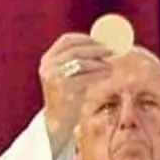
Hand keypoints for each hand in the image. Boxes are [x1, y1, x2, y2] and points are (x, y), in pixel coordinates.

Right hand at [38, 33, 114, 155]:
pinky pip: (85, 77)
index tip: (101, 41)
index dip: (85, 38)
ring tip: (111, 64)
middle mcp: (48, 66)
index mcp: (47, 59)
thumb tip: (104, 47)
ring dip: (99, 62)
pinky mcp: (62, 88)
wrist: (58, 121)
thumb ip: (78, 61)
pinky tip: (108, 73)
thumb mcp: (69, 75)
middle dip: (96, 49)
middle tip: (111, 50)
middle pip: (75, 50)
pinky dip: (99, 73)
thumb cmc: (68, 96)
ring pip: (81, 62)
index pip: (66, 41)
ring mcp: (53, 76)